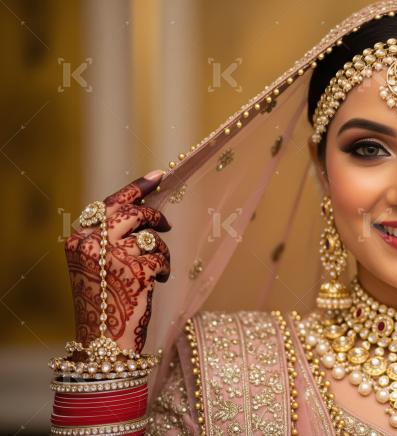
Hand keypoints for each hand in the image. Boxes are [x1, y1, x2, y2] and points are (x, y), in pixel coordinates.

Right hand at [64, 169, 170, 352]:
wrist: (105, 343)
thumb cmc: (105, 304)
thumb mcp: (97, 266)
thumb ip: (110, 240)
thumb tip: (141, 211)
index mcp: (79, 240)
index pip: (108, 204)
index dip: (136, 188)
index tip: (159, 175)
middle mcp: (92, 244)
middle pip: (131, 212)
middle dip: (153, 214)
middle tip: (166, 222)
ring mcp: (113, 256)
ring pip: (150, 235)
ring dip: (160, 251)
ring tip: (155, 271)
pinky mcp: (136, 269)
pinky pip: (161, 256)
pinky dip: (164, 268)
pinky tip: (156, 283)